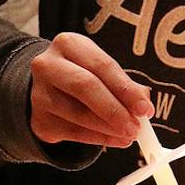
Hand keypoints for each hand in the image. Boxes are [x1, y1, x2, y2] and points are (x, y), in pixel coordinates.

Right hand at [31, 33, 152, 148]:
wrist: (47, 89)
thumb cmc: (83, 74)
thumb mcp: (101, 70)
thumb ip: (124, 84)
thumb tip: (143, 104)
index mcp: (68, 44)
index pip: (101, 65)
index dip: (126, 89)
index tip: (145, 109)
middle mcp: (48, 65)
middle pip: (85, 86)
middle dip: (114, 109)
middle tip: (136, 127)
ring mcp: (39, 93)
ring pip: (78, 113)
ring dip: (108, 128)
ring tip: (129, 135)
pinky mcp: (39, 119)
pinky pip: (73, 132)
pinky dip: (98, 138)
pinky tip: (115, 140)